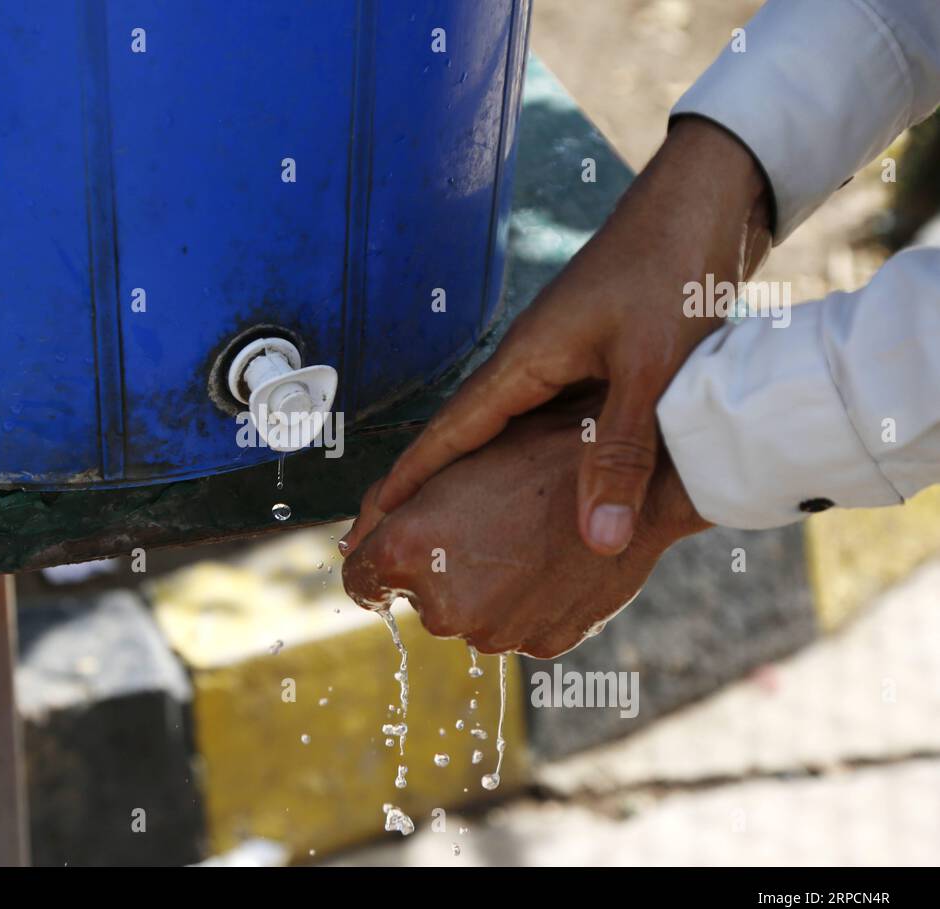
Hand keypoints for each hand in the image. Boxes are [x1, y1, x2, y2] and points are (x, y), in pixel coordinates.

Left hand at [341, 391, 709, 657]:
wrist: (631, 477)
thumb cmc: (534, 454)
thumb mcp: (448, 461)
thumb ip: (383, 508)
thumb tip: (350, 549)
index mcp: (408, 552)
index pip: (361, 584)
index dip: (376, 566)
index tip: (397, 554)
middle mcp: (443, 606)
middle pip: (421, 600)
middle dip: (441, 570)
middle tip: (487, 524)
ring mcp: (494, 633)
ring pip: (471, 616)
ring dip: (486, 589)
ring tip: (525, 539)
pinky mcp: (539, 647)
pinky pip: (516, 629)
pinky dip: (526, 604)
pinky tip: (549, 563)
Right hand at [369, 117, 770, 556]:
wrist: (703, 203)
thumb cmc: (671, 272)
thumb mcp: (649, 370)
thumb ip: (622, 454)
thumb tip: (599, 540)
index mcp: (523, 362)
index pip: (448, 434)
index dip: (408, 480)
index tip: (370, 521)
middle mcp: (527, 363)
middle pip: (463, 435)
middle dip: (428, 485)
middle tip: (395, 533)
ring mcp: (557, 358)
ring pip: (505, 430)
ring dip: (477, 472)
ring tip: (454, 520)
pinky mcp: (588, 358)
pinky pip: (544, 420)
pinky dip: (530, 457)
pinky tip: (540, 483)